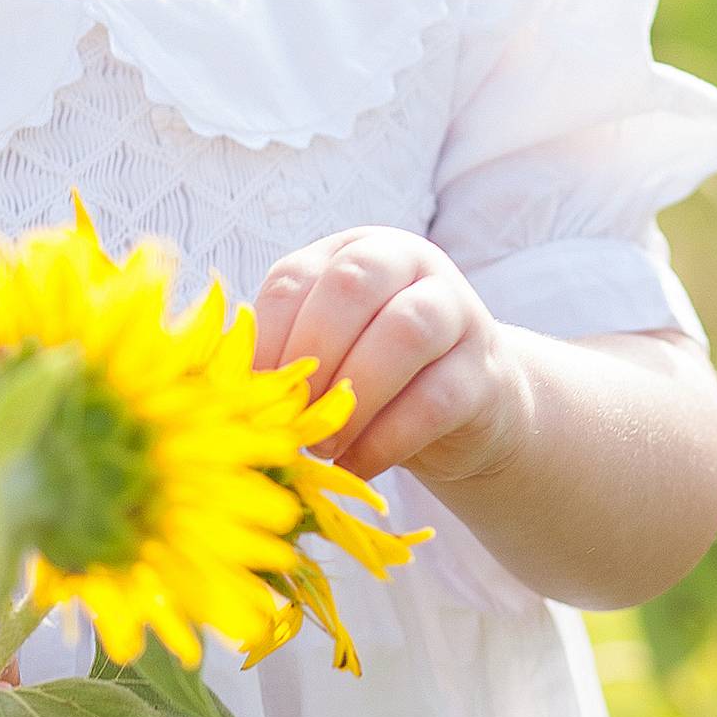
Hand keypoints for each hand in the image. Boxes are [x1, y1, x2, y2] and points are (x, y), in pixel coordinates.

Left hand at [250, 228, 530, 490]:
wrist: (466, 411)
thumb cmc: (372, 377)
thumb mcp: (327, 353)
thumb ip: (286, 357)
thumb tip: (231, 392)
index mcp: (352, 252)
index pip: (295, 277)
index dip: (266, 337)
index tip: (251, 393)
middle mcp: (407, 263)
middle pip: (351, 286)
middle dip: (311, 356)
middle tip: (292, 417)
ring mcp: (457, 310)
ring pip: (404, 332)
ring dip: (354, 396)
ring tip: (324, 445)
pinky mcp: (486, 370)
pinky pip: (436, 399)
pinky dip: (386, 439)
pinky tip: (357, 465)